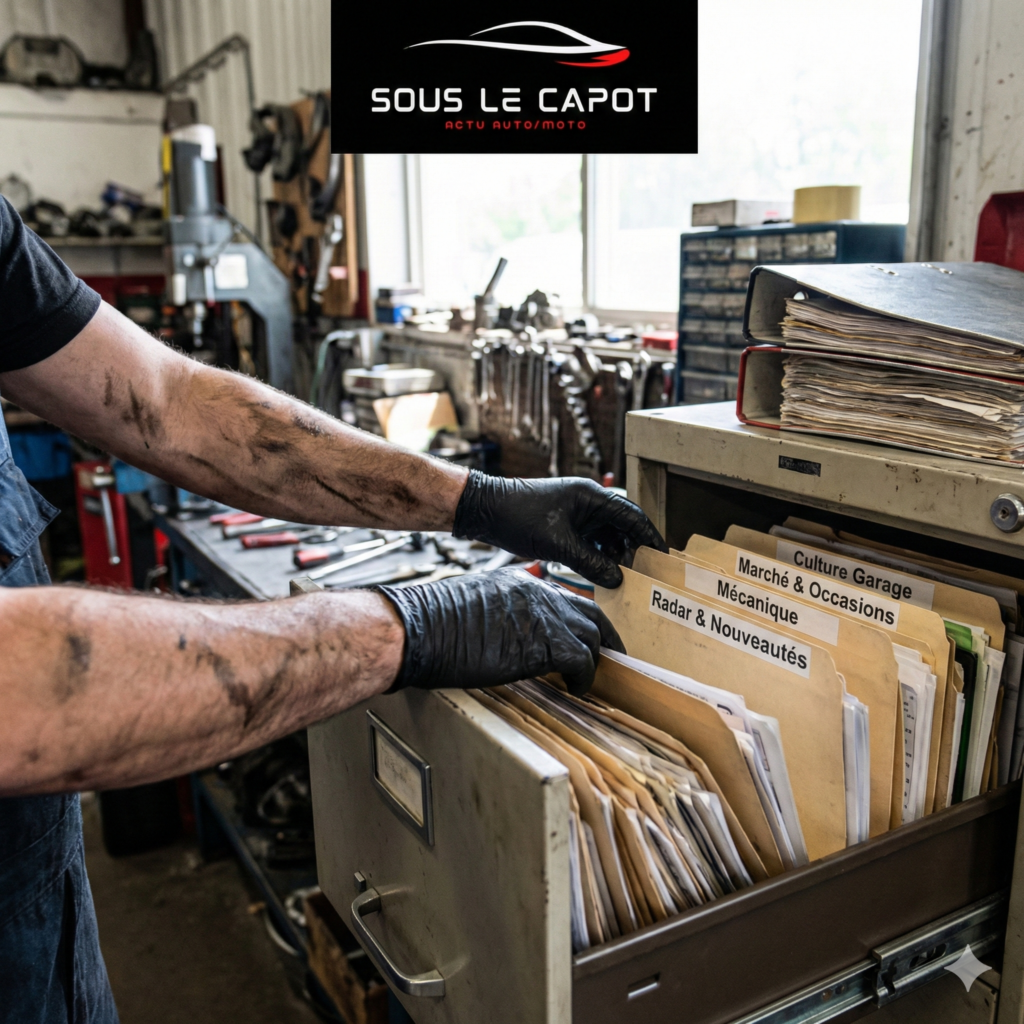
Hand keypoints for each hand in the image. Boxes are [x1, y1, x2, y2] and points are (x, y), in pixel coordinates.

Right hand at [376, 568, 624, 695]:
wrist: (420, 628)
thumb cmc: (434, 623)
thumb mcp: (476, 606)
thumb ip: (504, 613)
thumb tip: (513, 635)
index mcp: (521, 582)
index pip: (565, 596)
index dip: (579, 618)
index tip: (585, 635)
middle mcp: (539, 593)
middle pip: (590, 611)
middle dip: (604, 635)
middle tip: (610, 654)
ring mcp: (545, 615)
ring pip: (592, 636)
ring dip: (595, 660)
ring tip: (590, 679)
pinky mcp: (546, 642)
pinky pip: (583, 662)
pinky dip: (584, 679)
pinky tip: (576, 690)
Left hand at [452, 471, 666, 587]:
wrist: (485, 510)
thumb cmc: (518, 517)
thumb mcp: (558, 545)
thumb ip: (591, 563)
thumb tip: (617, 579)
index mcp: (592, 496)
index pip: (633, 516)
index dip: (651, 537)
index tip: (664, 557)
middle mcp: (589, 501)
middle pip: (623, 526)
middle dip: (635, 549)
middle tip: (645, 574)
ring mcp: (577, 512)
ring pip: (608, 535)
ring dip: (617, 554)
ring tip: (625, 578)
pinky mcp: (566, 523)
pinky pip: (592, 539)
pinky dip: (599, 555)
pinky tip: (603, 573)